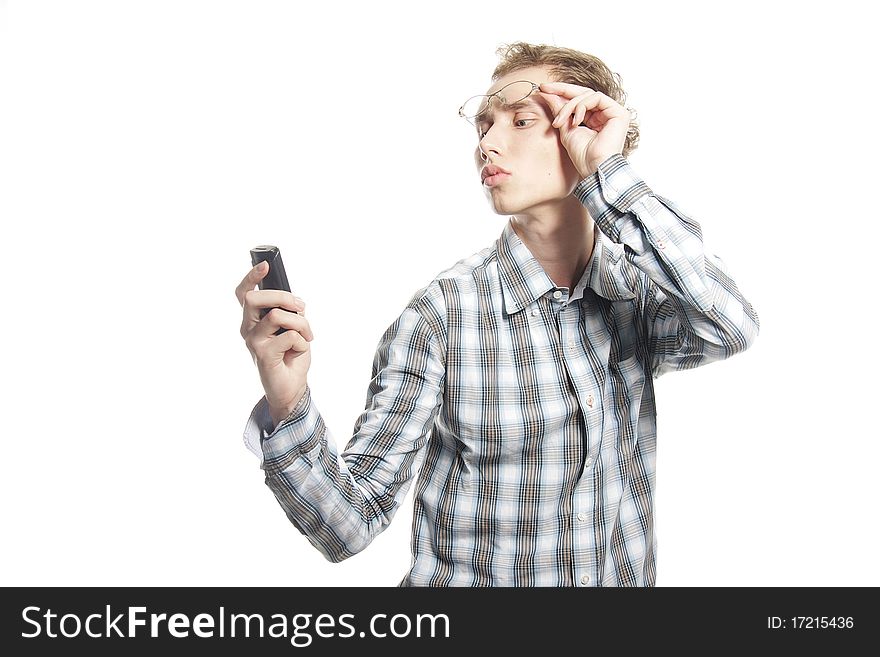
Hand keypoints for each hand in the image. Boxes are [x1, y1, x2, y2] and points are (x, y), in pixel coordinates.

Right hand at [235, 261, 312, 425]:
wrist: (291, 387)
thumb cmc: (290, 356)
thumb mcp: (292, 328)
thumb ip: (288, 312)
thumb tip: (294, 301)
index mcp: (253, 320)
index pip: (244, 294)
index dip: (251, 277)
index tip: (264, 265)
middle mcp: (248, 329)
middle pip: (255, 298)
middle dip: (283, 297)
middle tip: (300, 307)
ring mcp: (252, 341)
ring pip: (277, 315)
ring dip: (300, 323)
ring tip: (306, 335)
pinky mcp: (262, 354)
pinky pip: (289, 336)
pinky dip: (302, 341)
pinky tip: (299, 351)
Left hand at [538, 82, 630, 177]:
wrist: (593, 169)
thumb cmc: (582, 156)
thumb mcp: (566, 129)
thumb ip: (560, 111)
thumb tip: (547, 94)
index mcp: (596, 118)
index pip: (579, 99)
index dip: (561, 92)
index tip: (543, 89)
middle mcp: (606, 113)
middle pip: (583, 93)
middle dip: (562, 90)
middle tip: (545, 89)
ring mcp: (614, 112)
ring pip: (587, 95)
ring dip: (569, 106)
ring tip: (559, 122)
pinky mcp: (619, 112)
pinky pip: (596, 98)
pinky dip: (581, 107)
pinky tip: (575, 121)